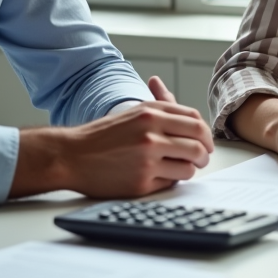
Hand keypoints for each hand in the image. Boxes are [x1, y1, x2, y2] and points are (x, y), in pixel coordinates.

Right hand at [12, 77, 213, 199]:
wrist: (72, 156)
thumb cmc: (104, 135)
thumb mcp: (134, 112)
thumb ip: (160, 105)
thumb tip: (173, 95)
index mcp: (152, 113)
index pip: (195, 121)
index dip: (206, 133)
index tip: (205, 141)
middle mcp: (151, 134)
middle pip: (198, 144)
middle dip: (205, 153)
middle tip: (203, 158)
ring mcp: (147, 160)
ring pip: (189, 167)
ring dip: (189, 169)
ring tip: (181, 168)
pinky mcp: (142, 182)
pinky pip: (171, 183)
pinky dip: (170, 180)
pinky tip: (160, 176)